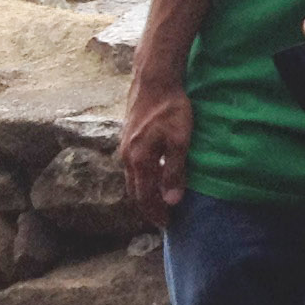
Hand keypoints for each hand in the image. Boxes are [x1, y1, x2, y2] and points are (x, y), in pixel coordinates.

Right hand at [117, 78, 193, 228]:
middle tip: (162, 217)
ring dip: (145, 191)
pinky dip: (142, 176)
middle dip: (148, 206)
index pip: (145, 197)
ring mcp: (125, 146)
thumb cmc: (171, 109)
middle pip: (135, 190)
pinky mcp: (127, 136)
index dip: (155, 212)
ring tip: (159, 199)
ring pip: (132, 177)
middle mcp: (127, 156)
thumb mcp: (180, 141)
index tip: (166, 224)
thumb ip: (175, 171)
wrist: (154, 80)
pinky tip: (153, 173)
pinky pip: (133, 164)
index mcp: (139, 160)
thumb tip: (172, 201)